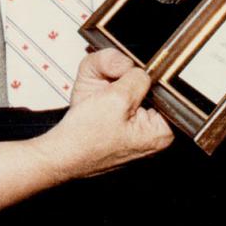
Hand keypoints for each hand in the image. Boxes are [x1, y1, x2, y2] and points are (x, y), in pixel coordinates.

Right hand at [0, 49, 170, 209]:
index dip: (147, 77)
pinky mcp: (120, 128)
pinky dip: (105, 94)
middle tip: (108, 86)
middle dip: (126, 80)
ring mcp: (135, 132)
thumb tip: (142, 71)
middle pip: (147, 89)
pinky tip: (96, 102)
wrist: (59, 154)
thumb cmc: (84, 138)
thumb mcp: (116, 97)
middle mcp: (151, 134)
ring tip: (99, 96)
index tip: (128, 75)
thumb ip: (136, 77)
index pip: (166, 91)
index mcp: (160, 132)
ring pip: (129, 90)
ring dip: (112, 85)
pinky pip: (117, 100)